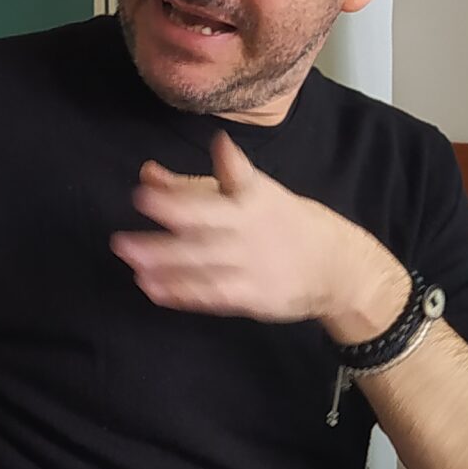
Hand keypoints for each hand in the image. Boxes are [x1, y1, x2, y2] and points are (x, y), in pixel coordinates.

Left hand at [109, 132, 406, 337]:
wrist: (337, 266)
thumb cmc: (283, 222)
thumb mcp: (248, 193)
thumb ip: (193, 185)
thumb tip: (147, 172)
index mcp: (253, 196)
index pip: (225, 182)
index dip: (193, 180)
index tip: (147, 183)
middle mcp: (250, 228)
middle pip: (206, 223)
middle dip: (170, 218)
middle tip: (133, 215)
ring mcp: (251, 264)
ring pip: (203, 262)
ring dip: (166, 262)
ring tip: (131, 259)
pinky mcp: (252, 296)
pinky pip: (213, 295)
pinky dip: (183, 293)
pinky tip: (152, 289)